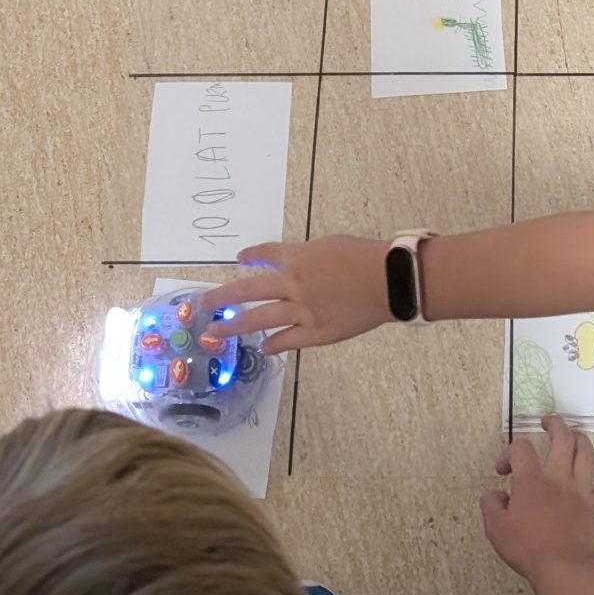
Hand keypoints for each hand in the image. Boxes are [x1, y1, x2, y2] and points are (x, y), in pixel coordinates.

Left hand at [198, 236, 390, 352]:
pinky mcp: (317, 332)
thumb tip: (296, 265)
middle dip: (222, 297)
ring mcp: (302, 311)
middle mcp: (293, 284)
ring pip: (260, 319)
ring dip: (236, 326)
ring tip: (215, 332)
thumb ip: (310, 257)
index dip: (252, 256)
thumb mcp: (332, 245)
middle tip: (203, 304)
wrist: (390, 280)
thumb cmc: (366, 255)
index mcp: (297, 258)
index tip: (240, 257)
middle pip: (248, 291)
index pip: (266, 255)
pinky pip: (288, 340)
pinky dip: (274, 344)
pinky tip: (263, 349)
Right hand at [481, 419, 593, 582]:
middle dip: (555, 424)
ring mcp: (581, 490)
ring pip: (586, 453)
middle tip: (547, 422)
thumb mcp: (495, 529)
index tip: (504, 470)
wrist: (564, 569)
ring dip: (581, 439)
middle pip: (562, 438)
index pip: (521, 449)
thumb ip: (491, 505)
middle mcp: (558, 478)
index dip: (509, 452)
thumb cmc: (527, 549)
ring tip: (575, 435)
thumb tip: (493, 494)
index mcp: (531, 482)